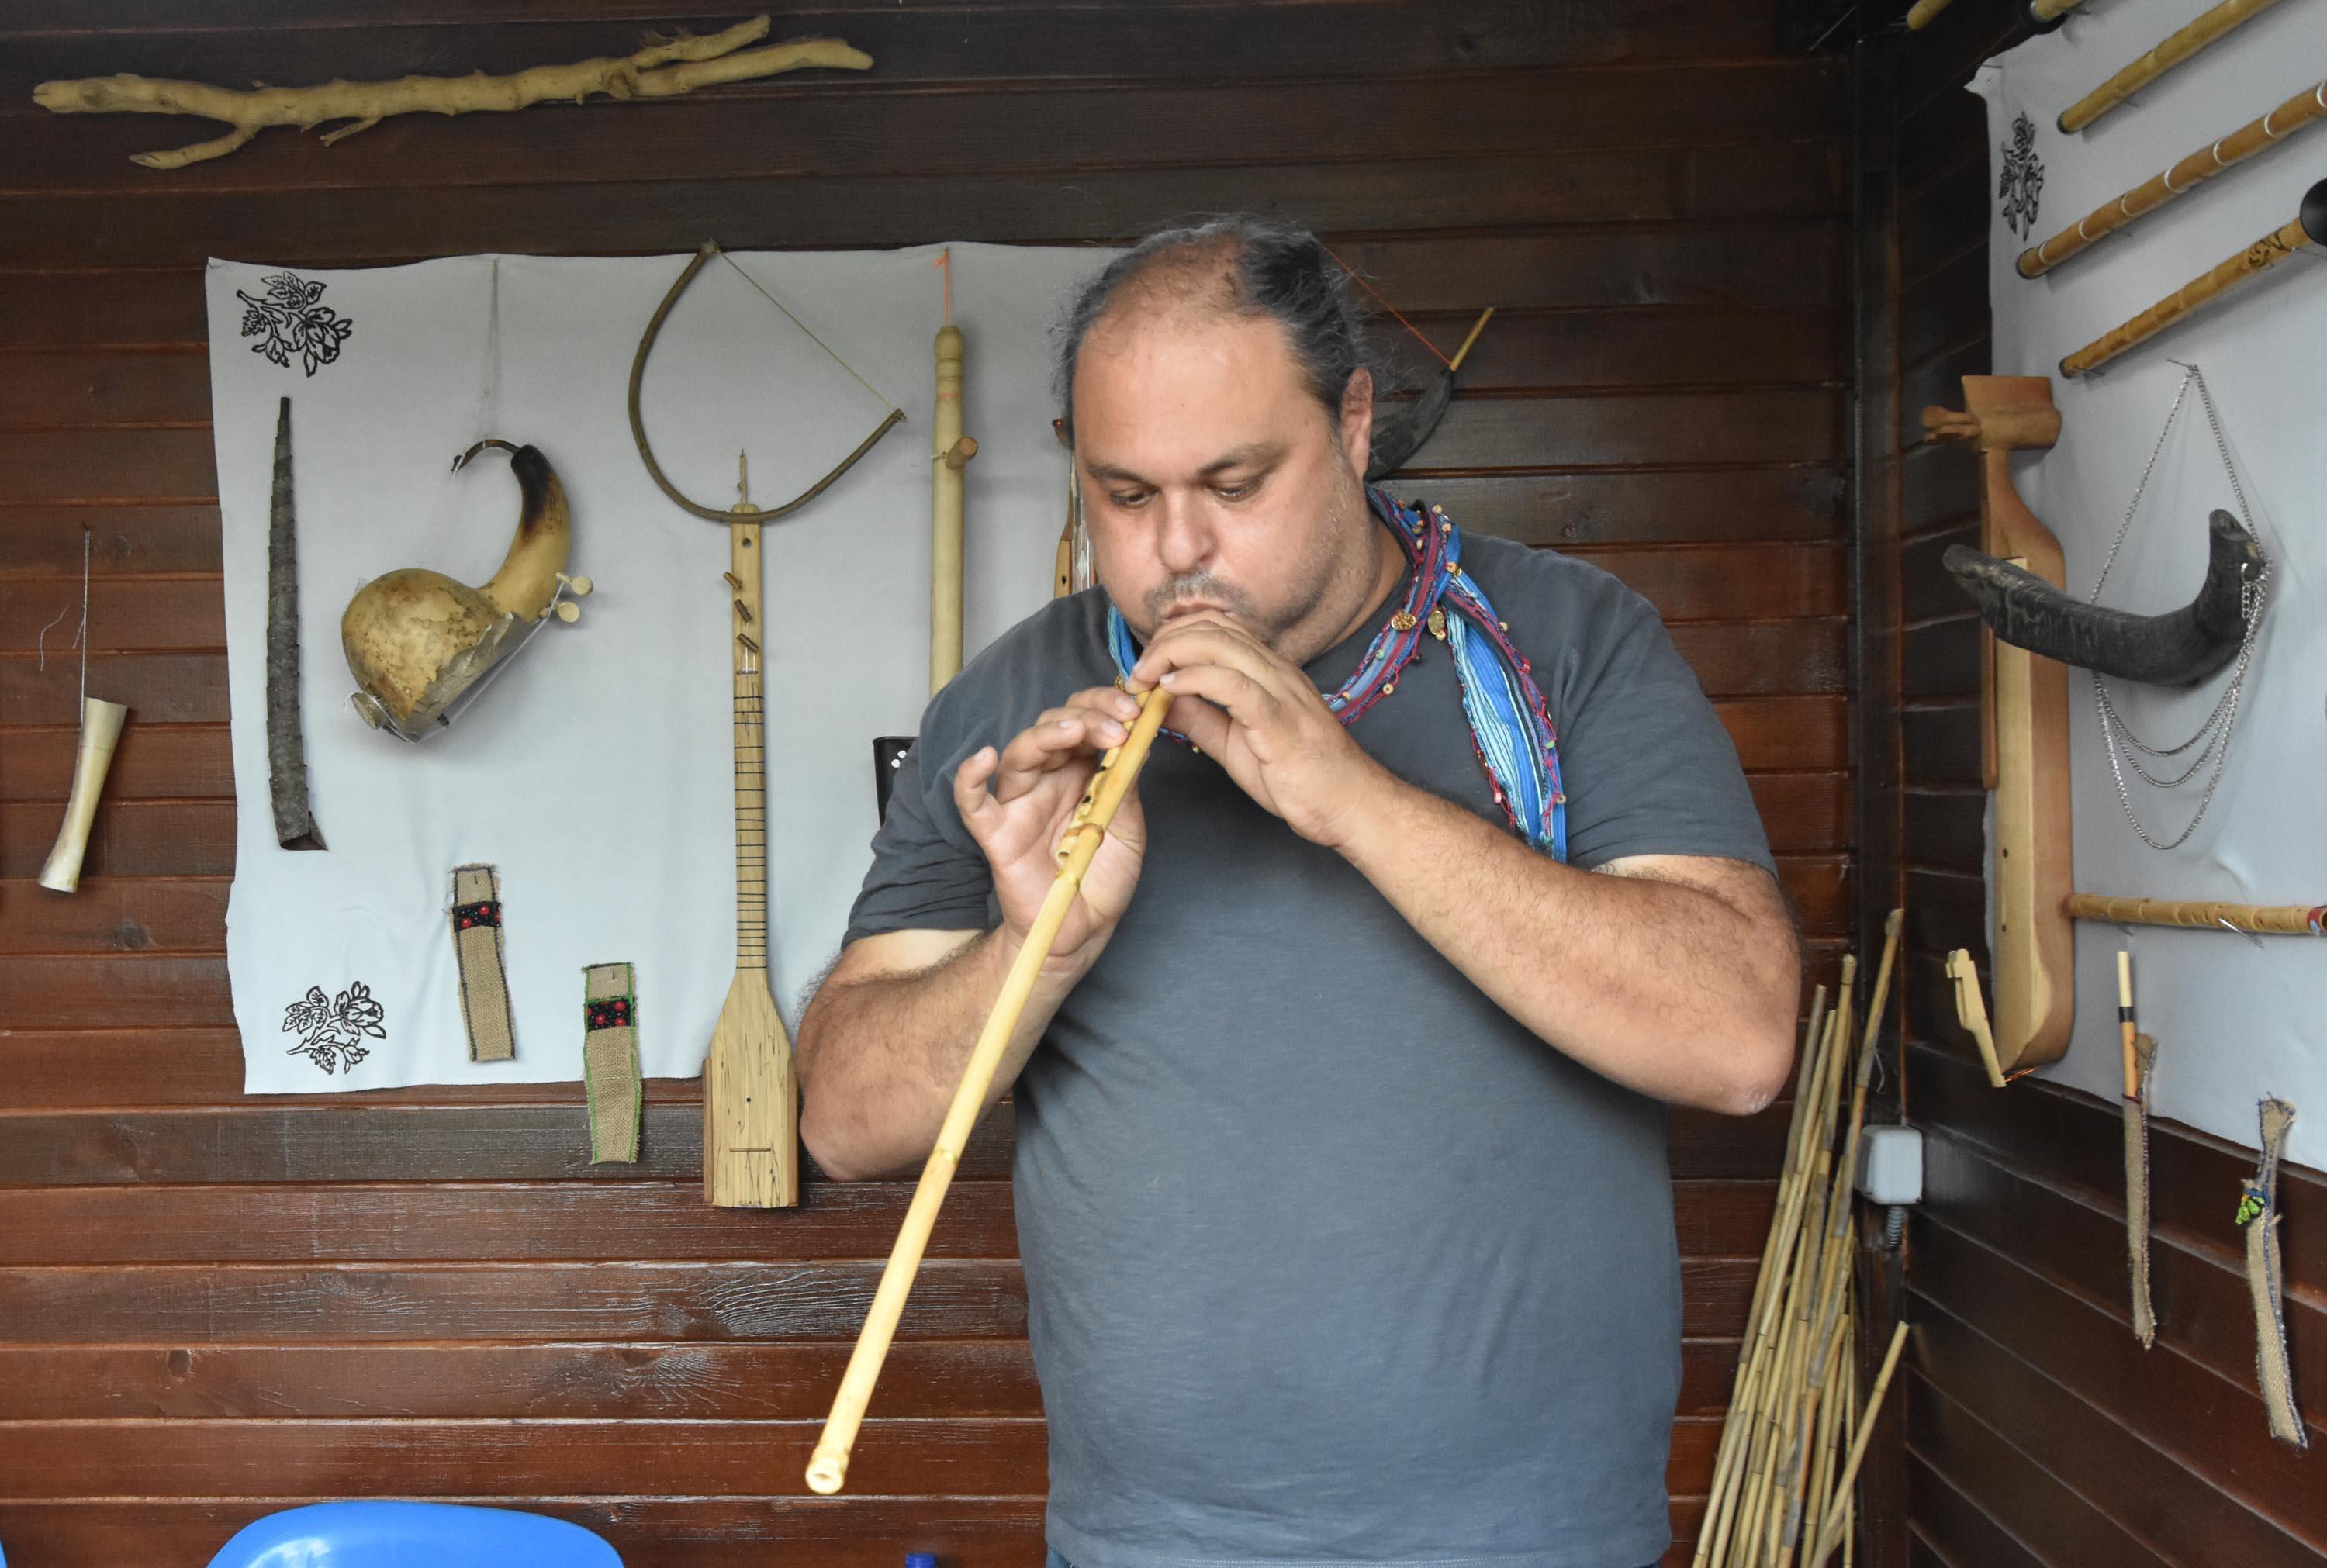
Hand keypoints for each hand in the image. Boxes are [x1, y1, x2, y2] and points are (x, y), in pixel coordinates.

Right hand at [954, 685, 1149, 972]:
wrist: (1082, 929)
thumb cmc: (1101, 878)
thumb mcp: (1128, 828)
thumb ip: (1125, 786)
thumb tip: (1138, 740)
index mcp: (1080, 772)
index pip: (1086, 721)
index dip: (1107, 708)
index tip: (1135, 711)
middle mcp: (1047, 779)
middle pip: (1055, 726)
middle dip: (1088, 716)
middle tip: (1119, 725)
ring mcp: (1020, 803)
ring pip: (1021, 751)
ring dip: (1048, 733)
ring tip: (1076, 731)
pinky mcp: (997, 833)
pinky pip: (973, 803)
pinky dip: (970, 779)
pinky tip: (982, 758)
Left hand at [1130, 611, 1388, 848]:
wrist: (1348, 805)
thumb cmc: (1300, 777)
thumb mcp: (1234, 742)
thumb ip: (1199, 718)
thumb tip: (1159, 701)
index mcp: (1268, 672)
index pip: (1216, 628)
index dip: (1173, 637)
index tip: (1145, 668)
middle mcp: (1276, 671)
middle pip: (1212, 628)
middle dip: (1164, 642)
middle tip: (1136, 674)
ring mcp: (1281, 691)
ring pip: (1220, 645)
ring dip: (1171, 655)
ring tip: (1145, 680)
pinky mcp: (1279, 719)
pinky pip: (1233, 684)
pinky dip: (1195, 679)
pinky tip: (1170, 689)